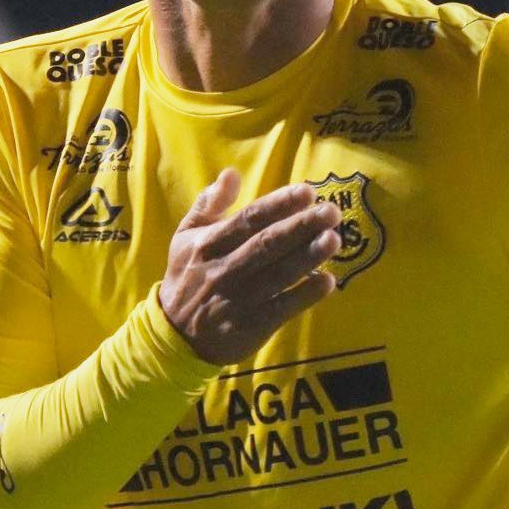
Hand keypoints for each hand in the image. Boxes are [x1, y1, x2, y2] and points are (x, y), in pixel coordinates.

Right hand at [159, 169, 341, 364]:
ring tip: (333, 239)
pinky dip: (306, 295)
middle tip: (331, 211)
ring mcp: (239, 299)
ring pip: (279, 274)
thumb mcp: (186, 236)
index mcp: (209, 243)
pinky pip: (283, 308)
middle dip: (302, 226)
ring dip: (308, 256)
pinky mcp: (251, 327)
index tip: (308, 192)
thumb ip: (209, 204)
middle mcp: (224, 269)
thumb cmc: (187, 277)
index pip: (249, 219)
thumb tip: (231, 173)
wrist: (175, 335)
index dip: (279, 204)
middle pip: (268, 244)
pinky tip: (327, 281)